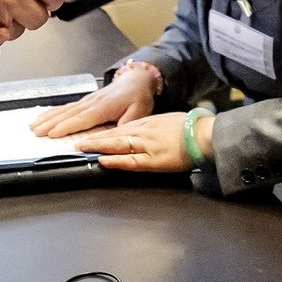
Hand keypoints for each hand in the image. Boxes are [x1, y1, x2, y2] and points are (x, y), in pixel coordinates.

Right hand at [32, 69, 156, 136]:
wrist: (137, 79)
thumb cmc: (138, 96)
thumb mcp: (139, 112)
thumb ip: (126, 125)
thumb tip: (116, 136)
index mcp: (104, 107)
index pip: (82, 119)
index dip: (67, 126)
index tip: (53, 133)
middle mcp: (91, 103)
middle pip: (68, 115)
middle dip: (51, 124)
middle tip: (36, 132)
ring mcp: (86, 101)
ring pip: (64, 110)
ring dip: (48, 118)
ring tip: (34, 126)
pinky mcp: (85, 101)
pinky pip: (66, 107)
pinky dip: (53, 112)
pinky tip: (44, 117)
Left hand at [72, 111, 205, 171]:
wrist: (205, 134)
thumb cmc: (190, 128)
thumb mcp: (166, 121)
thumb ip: (152, 126)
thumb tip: (140, 133)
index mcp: (147, 123)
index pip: (119, 127)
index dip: (102, 131)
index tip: (88, 134)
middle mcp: (143, 132)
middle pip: (113, 135)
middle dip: (94, 138)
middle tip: (76, 141)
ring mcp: (147, 145)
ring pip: (117, 145)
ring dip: (98, 147)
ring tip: (82, 149)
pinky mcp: (153, 159)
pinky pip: (130, 160)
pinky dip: (115, 160)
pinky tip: (103, 160)